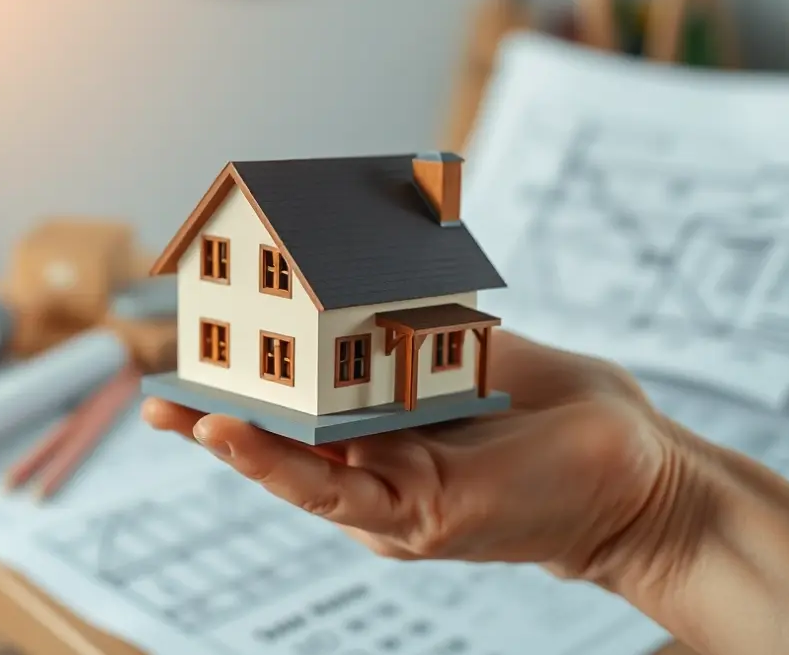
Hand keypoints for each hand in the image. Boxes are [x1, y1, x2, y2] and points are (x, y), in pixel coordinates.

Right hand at [142, 331, 703, 584]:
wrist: (633, 463)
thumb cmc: (547, 406)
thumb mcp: (457, 347)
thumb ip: (397, 327)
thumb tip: (346, 271)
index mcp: (377, 431)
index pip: (292, 409)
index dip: (239, 385)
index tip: (192, 351)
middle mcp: (373, 472)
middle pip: (278, 446)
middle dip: (213, 421)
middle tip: (155, 396)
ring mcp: (389, 502)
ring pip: (293, 475)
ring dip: (231, 445)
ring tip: (178, 413)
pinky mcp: (416, 518)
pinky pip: (334, 495)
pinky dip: (278, 467)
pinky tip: (236, 438)